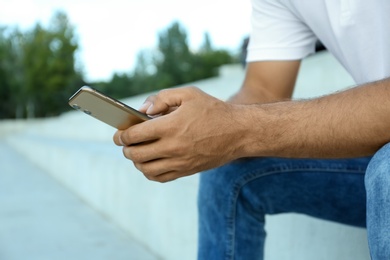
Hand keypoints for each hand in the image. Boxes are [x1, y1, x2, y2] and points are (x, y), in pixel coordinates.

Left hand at [113, 86, 245, 181]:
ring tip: (137, 153)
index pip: (134, 135)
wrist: (238, 132)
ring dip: (136, 162)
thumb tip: (143, 110)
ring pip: (145, 169)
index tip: (119, 134)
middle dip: (126, 149)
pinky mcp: (186, 171)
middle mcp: (172, 147)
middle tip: (125, 143)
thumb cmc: (213, 110)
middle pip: (136, 155)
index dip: (122, 135)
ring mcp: (179, 162)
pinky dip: (149, 172)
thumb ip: (162, 98)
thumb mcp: (189, 94)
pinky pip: (160, 178)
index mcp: (170, 126)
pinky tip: (151, 163)